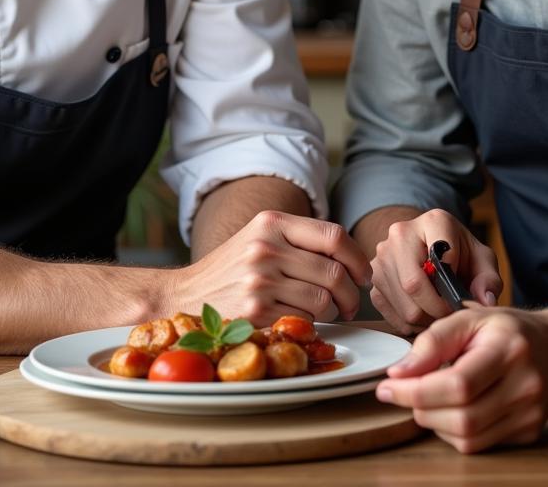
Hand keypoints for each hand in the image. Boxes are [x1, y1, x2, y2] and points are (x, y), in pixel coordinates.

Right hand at [174, 210, 370, 324]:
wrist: (184, 295)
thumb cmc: (233, 268)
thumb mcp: (261, 237)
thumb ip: (300, 239)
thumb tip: (353, 256)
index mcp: (271, 222)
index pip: (334, 235)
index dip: (357, 258)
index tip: (363, 274)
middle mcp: (266, 248)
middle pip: (334, 272)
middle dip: (352, 293)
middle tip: (351, 304)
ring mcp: (260, 281)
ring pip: (324, 300)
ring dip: (334, 312)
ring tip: (329, 314)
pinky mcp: (256, 313)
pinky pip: (305, 321)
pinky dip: (314, 325)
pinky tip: (306, 323)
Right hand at [369, 209, 501, 332]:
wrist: (430, 246)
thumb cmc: (458, 254)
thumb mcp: (482, 260)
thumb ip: (489, 279)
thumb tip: (484, 301)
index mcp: (433, 222)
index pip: (439, 261)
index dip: (452, 291)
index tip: (461, 299)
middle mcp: (400, 232)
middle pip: (414, 285)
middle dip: (437, 310)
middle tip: (450, 314)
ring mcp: (382, 255)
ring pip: (404, 306)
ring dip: (425, 320)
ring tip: (438, 312)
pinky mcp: (372, 277)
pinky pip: (390, 313)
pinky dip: (409, 323)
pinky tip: (422, 312)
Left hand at [375, 306, 547, 452]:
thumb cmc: (508, 330)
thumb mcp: (470, 318)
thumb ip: (433, 340)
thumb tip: (399, 372)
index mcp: (509, 349)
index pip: (458, 383)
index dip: (416, 389)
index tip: (387, 386)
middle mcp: (525, 386)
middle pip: (462, 417)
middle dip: (420, 407)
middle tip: (403, 391)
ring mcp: (530, 415)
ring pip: (468, 438)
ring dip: (434, 422)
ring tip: (426, 398)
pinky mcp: (528, 433)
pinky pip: (479, 445)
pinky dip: (454, 432)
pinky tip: (450, 410)